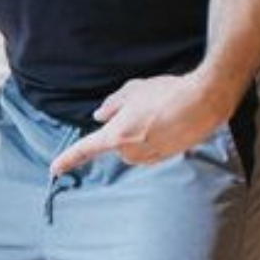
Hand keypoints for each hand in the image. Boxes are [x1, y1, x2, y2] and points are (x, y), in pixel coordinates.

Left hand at [49, 74, 224, 177]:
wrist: (204, 102)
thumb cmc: (167, 93)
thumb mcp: (133, 91)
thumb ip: (112, 104)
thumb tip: (100, 115)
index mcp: (117, 135)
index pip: (86, 149)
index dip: (68, 159)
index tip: (55, 169)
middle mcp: (131, 152)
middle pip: (116, 143)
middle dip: (123, 127)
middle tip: (142, 107)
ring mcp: (149, 157)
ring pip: (134, 146)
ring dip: (141, 132)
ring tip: (160, 111)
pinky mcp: (165, 158)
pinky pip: (151, 149)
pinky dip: (156, 137)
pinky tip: (170, 121)